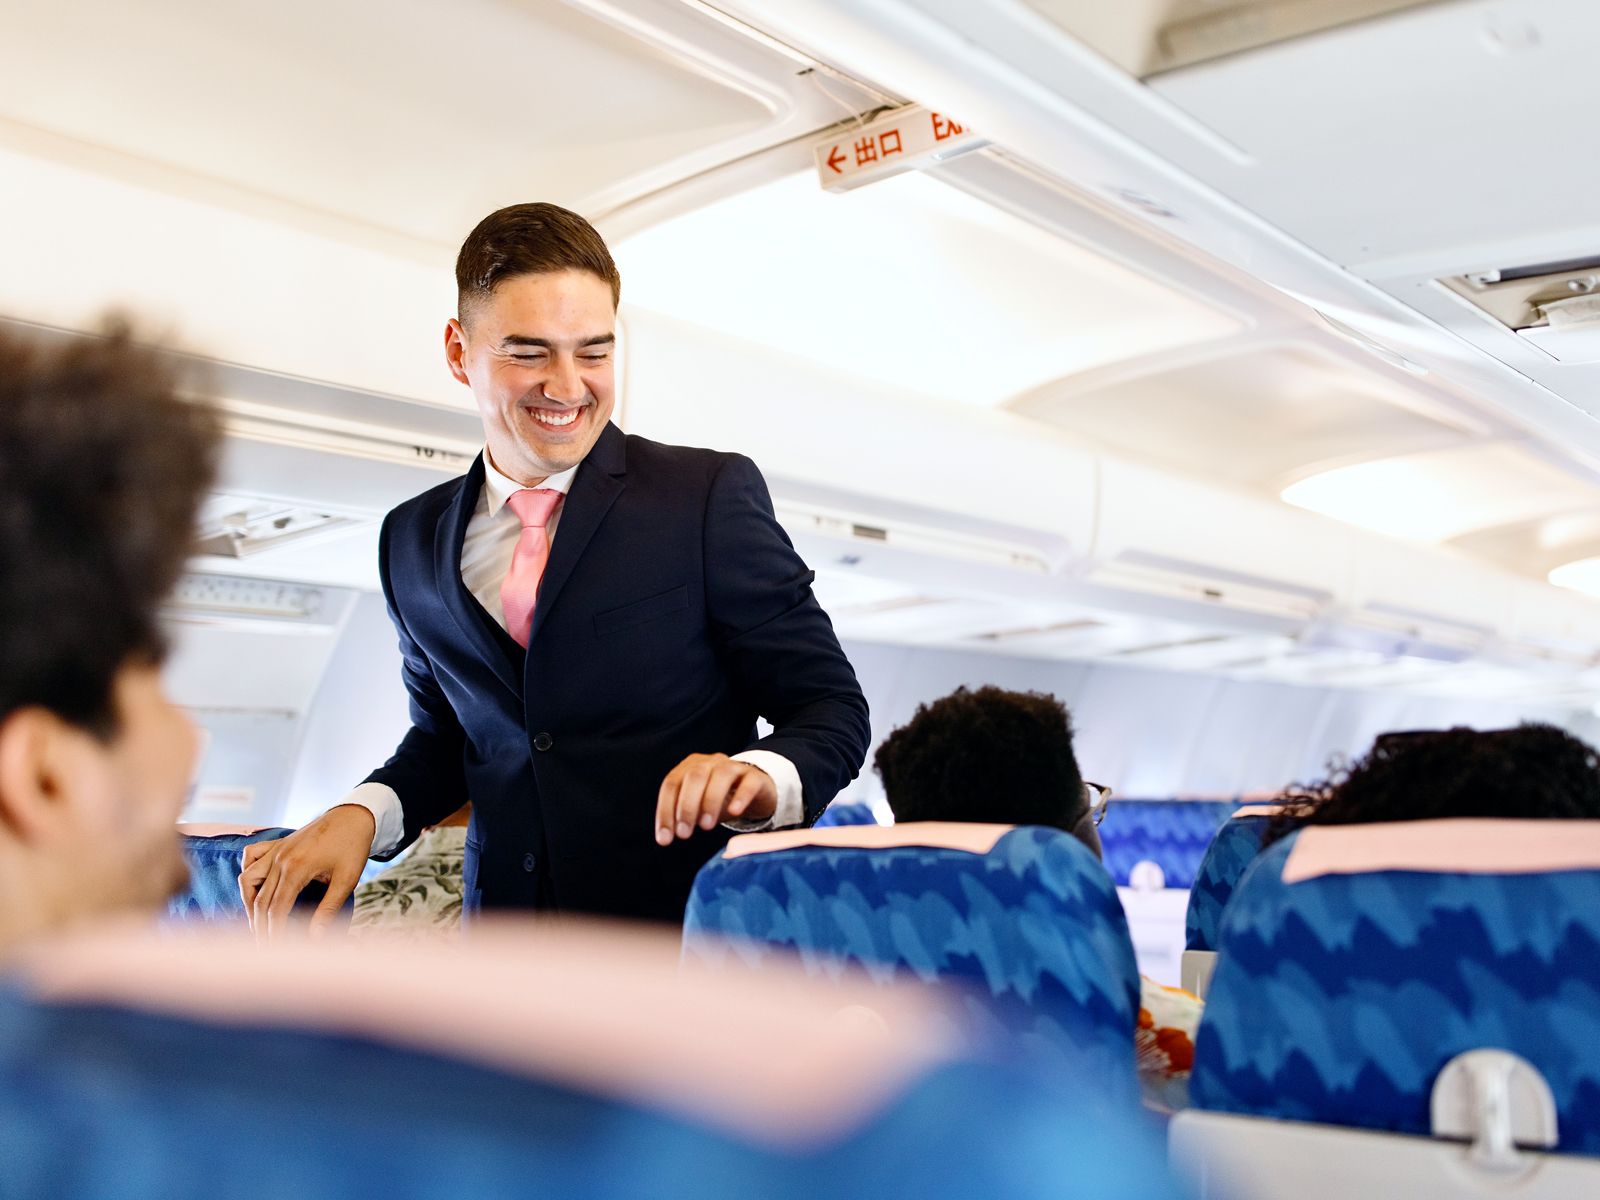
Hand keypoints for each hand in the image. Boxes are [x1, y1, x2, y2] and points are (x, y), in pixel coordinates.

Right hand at [237, 803, 373, 937]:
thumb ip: (329, 910)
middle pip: (260, 901)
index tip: (276, 952)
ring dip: (249, 904)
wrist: (354, 815)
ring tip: (257, 925)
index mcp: (296, 868)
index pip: (276, 910)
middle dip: (260, 928)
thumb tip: (316, 938)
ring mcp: (275, 849)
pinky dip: (247, 874)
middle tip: (265, 948)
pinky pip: (250, 857)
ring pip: (247, 880)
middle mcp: (279, 858)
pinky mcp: (276, 843)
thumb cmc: (353, 847)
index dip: (274, 933)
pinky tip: (254, 888)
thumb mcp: (347, 880)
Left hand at [655, 754, 775, 845]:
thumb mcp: (699, 807)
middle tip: (684, 834)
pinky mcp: (756, 776)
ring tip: (706, 826)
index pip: (672, 784)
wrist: (756, 791)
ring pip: (721, 776)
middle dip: (686, 807)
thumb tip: (667, 835)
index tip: (665, 838)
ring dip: (710, 801)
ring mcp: (734, 766)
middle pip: (694, 777)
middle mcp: (710, 762)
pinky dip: (741, 796)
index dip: (665, 811)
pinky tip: (734, 812)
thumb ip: (685, 816)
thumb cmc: (721, 800)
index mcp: (690, 767)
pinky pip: (749, 782)